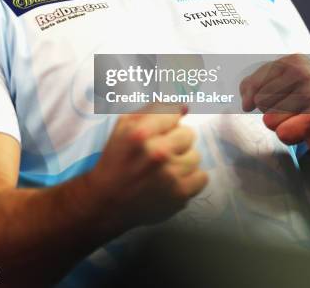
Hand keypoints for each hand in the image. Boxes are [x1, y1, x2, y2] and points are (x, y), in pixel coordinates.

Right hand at [85, 103, 207, 230]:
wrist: (107, 201)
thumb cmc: (116, 159)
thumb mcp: (123, 125)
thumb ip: (153, 109)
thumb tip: (185, 107)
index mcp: (141, 133)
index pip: (175, 113)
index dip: (168, 122)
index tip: (159, 131)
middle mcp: (157, 153)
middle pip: (189, 134)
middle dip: (176, 141)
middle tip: (160, 152)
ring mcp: (170, 175)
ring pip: (196, 156)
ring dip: (182, 160)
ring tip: (165, 168)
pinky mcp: (180, 195)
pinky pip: (202, 177)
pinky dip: (190, 179)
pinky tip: (174, 181)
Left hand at [240, 54, 309, 164]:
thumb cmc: (304, 101)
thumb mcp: (278, 83)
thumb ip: (252, 86)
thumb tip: (246, 103)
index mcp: (293, 61)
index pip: (252, 85)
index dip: (256, 98)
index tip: (275, 100)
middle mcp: (304, 73)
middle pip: (260, 102)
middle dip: (272, 110)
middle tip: (294, 110)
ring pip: (269, 120)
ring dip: (282, 124)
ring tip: (301, 118)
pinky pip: (283, 133)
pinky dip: (291, 136)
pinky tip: (307, 130)